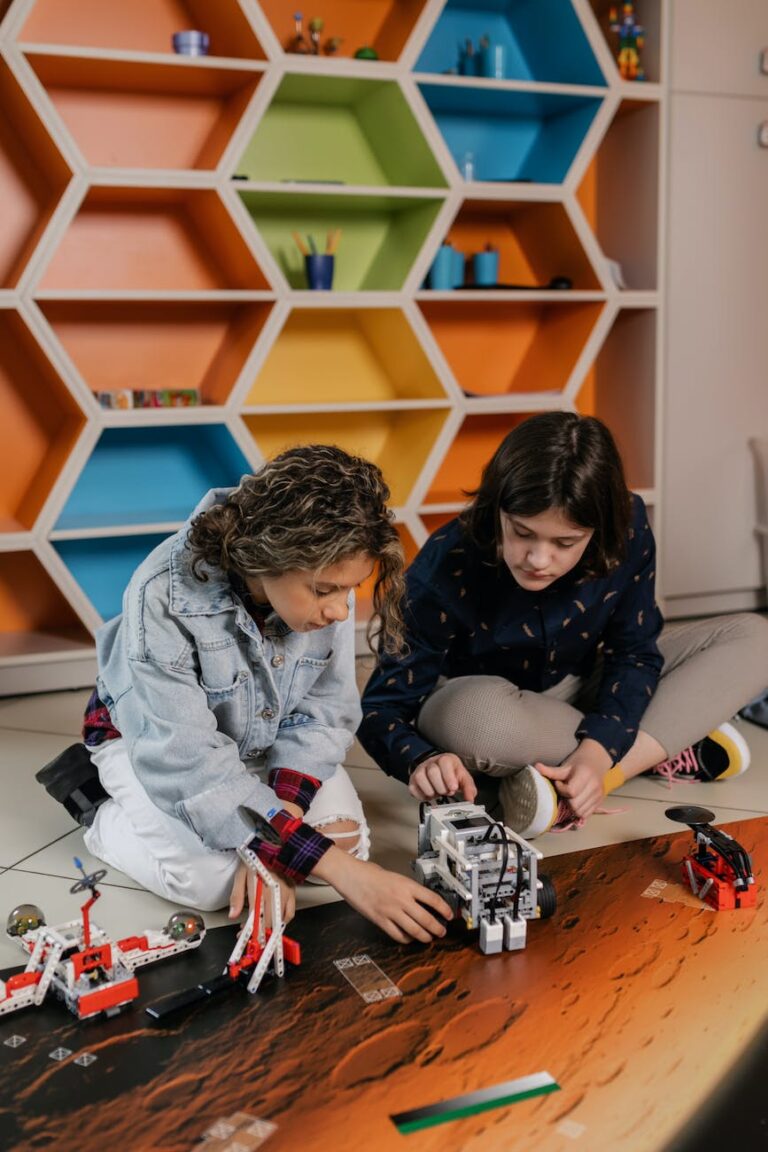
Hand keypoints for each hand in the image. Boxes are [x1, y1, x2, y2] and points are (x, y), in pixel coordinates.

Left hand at [229, 859, 295, 928]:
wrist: (271, 847)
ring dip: (269, 927)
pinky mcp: (292, 891)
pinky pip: (290, 913)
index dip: (248, 928)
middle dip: (258, 930)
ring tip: (259, 927)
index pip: (255, 915)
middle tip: (249, 932)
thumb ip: (236, 896)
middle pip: (268, 920)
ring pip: (279, 919)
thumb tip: (232, 915)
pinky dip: (282, 920)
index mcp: (261, 887)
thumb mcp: (241, 875)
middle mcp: (276, 891)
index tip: (242, 934)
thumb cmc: (255, 860)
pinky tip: (274, 920)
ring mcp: (286, 892)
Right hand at [311, 847, 452, 944]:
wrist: (351, 875)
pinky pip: (398, 935)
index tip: (449, 915)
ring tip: (429, 938)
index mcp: (407, 886)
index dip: (444, 909)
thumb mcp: (395, 876)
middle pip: (427, 919)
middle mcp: (401, 900)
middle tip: (442, 931)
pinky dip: (407, 939)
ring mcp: (391, 912)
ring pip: (414, 930)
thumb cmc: (370, 873)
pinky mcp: (380, 921)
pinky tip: (410, 938)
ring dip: (425, 937)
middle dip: (438, 928)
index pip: (433, 899)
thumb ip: (408, 889)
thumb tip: (420, 900)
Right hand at [408, 753, 476, 802]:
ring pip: (420, 778)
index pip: (444, 763)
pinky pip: (413, 788)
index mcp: (445, 760)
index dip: (449, 777)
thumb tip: (470, 799)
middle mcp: (431, 763)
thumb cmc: (451, 774)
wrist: (439, 772)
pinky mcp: (413, 780)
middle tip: (446, 791)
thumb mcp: (463, 779)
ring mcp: (420, 770)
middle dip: (441, 787)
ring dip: (430, 791)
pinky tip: (429, 795)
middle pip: (432, 771)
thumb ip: (469, 788)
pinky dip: (421, 795)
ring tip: (437, 793)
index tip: (453, 788)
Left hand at [534, 739, 611, 820]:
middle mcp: (594, 786)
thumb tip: (535, 767)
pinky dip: (579, 811)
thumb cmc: (577, 763)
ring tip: (570, 797)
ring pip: (580, 812)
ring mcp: (598, 795)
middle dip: (566, 801)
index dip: (561, 790)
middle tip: (564, 792)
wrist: (596, 761)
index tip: (559, 783)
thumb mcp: (565, 766)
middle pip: (575, 805)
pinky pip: (586, 814)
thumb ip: (551, 771)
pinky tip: (576, 801)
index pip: (571, 792)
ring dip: (572, 808)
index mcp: (585, 775)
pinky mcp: (600, 802)